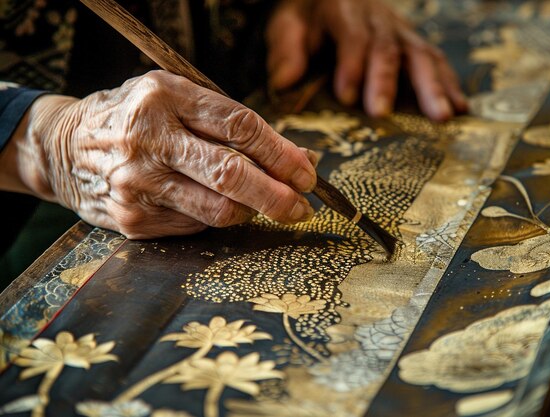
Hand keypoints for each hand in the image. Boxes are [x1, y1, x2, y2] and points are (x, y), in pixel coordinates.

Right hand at [2, 71, 316, 238]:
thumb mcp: (177, 100)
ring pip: (219, 209)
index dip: (282, 153)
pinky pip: (196, 226)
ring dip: (253, 212)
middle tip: (302, 207)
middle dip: (279, 196)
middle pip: (232, 174)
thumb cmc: (133, 118)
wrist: (64, 148)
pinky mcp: (132, 219)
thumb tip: (298, 157)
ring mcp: (137, 183)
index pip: (240, 126)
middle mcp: (148, 139)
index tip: (307, 171)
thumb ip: (232, 125)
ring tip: (263, 206)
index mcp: (164, 97)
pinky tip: (214, 206)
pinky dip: (217, 219)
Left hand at [266, 0, 467, 120]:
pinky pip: (434, 60)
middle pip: (388, 47)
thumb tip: (284, 80)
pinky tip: (460, 107)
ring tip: (442, 115)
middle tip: (381, 113)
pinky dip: (449, 84)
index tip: (346, 97)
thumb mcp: (287, 25)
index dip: (352, 65)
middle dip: (386, 81)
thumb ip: (285, 50)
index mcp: (344, 10)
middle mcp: (377, 18)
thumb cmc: (307, 17)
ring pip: (420, 54)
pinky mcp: (412, 43)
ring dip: (432, 86)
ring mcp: (400, 30)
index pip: (353, 36)